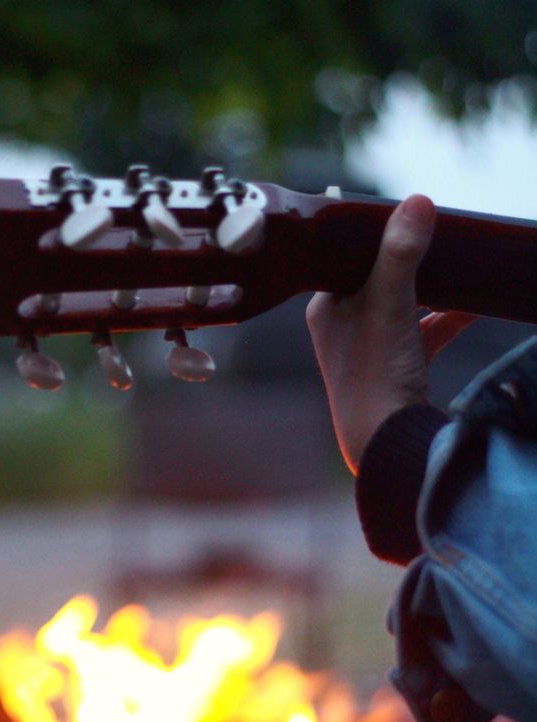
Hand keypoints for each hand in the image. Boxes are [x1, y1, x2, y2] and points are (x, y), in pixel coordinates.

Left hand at [306, 193, 475, 472]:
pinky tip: (472, 307)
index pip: (345, 256)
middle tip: (437, 233)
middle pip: (378, 278)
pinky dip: (446, 318)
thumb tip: (418, 202)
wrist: (386, 442)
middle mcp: (342, 327)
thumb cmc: (375, 374)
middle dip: (410, 258)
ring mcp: (370, 349)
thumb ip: (400, 254)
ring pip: (404, 304)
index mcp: (326, 308)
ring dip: (433, 287)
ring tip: (459, 265)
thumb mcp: (389, 305)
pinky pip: (424, 332)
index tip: (404, 213)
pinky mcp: (397, 369)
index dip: (374, 234)